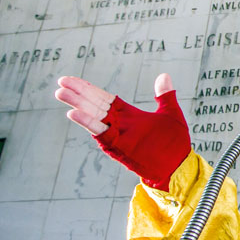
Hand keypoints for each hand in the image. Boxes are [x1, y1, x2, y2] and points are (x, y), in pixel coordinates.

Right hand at [55, 74, 188, 189]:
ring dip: (78, 105)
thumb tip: (163, 75)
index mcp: (127, 114)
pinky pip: (100, 132)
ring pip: (93, 116)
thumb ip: (164, 95)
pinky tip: (74, 113)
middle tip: (60, 82)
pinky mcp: (118, 146)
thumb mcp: (170, 113)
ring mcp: (117, 134)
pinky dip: (88, 122)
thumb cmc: (174, 142)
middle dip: (78, 93)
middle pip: (94, 104)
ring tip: (61, 93)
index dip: (87, 88)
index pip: (103, 97)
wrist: (178, 165)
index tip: (70, 80)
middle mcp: (118, 123)